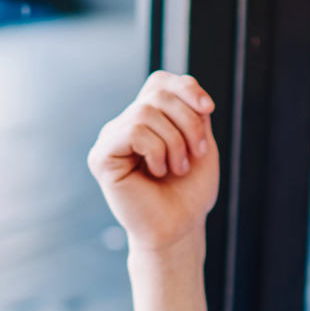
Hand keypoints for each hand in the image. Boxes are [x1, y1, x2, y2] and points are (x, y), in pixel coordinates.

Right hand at [87, 71, 218, 252]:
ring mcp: (110, 140)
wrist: (179, 229)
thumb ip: (190, 111)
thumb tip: (183, 85)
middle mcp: (123, 125)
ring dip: (175, 141)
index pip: (160, 81)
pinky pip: (132, 130)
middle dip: (188, 121)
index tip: (209, 110)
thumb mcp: (199, 141)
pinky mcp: (101, 157)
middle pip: (157, 94)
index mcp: (145, 120)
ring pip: (145, 111)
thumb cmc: (189, 192)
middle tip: (197, 154)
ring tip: (178, 168)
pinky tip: (157, 171)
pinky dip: (155, 149)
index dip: (186, 88)